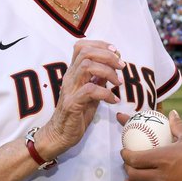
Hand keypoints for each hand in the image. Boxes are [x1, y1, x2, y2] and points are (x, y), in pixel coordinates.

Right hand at [38, 39, 123, 158]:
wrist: (59, 135)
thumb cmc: (76, 114)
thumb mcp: (91, 95)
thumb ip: (98, 81)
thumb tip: (110, 69)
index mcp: (73, 73)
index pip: (82, 47)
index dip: (100, 44)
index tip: (116, 52)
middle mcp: (70, 77)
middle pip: (86, 53)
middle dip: (107, 55)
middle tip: (121, 66)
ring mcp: (69, 89)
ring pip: (86, 66)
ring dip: (107, 71)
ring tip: (118, 82)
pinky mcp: (72, 104)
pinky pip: (90, 90)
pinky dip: (106, 93)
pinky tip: (113, 100)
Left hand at [122, 110, 181, 180]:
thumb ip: (178, 125)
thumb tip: (172, 114)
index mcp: (163, 158)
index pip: (134, 159)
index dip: (125, 155)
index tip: (124, 150)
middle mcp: (162, 176)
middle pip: (135, 175)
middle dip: (128, 168)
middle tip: (129, 161)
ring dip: (137, 180)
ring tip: (135, 175)